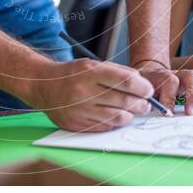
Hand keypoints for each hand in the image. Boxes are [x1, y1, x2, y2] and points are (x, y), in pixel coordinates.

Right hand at [28, 59, 154, 132]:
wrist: (44, 86)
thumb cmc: (73, 74)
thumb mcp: (93, 64)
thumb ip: (118, 73)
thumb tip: (142, 85)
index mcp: (90, 71)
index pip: (126, 81)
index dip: (143, 88)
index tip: (148, 91)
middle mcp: (84, 91)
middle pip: (125, 102)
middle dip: (141, 104)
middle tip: (145, 104)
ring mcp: (80, 110)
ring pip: (118, 118)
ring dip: (130, 115)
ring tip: (130, 110)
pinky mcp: (76, 125)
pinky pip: (105, 127)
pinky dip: (114, 123)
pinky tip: (114, 116)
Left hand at [134, 61, 192, 114]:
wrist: (147, 77)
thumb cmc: (143, 91)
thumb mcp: (139, 94)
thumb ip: (145, 101)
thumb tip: (152, 112)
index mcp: (159, 76)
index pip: (169, 80)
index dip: (170, 97)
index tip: (168, 114)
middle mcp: (176, 73)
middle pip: (190, 75)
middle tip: (192, 113)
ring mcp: (187, 76)